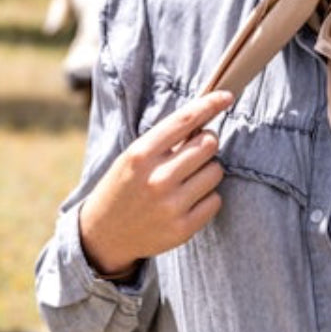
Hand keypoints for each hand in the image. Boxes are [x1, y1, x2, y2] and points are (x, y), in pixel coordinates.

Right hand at [79, 90, 232, 277]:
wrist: (104, 234)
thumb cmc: (123, 187)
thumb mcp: (133, 157)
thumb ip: (165, 140)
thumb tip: (204, 118)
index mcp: (141, 154)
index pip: (184, 120)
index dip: (210, 104)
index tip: (226, 96)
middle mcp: (157, 178)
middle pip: (209, 144)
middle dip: (206, 144)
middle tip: (192, 153)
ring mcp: (171, 205)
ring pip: (216, 171)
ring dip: (207, 171)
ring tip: (186, 180)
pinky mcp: (183, 228)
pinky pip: (216, 200)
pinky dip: (207, 198)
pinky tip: (187, 201)